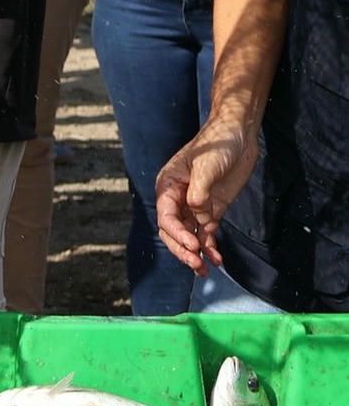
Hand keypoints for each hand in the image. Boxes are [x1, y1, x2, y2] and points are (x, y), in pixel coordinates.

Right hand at [155, 114, 260, 274]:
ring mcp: (195, 206)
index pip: (166, 216)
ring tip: (205, 270)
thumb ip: (199, 193)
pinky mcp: (211, 210)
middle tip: (197, 264)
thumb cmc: (218, 145)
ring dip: (195, 253)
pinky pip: (206, 234)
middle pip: (173, 231)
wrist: (239, 135)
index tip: (193, 245)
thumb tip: (197, 217)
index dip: (177, 233)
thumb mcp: (206, 166)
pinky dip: (210, 247)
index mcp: (168, 186)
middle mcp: (177, 199)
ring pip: (187, 235)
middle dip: (182, 249)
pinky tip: (217, 260)